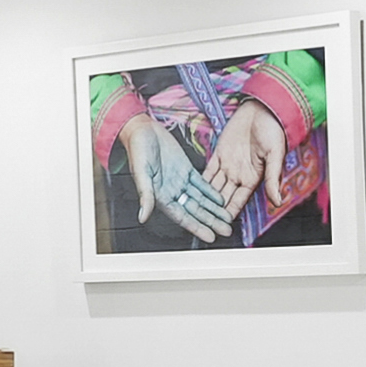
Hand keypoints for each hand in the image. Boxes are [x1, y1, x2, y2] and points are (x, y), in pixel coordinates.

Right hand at [121, 117, 220, 240]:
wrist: (142, 129)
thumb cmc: (137, 149)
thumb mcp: (141, 172)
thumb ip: (144, 195)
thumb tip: (143, 217)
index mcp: (160, 195)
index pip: (182, 217)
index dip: (197, 227)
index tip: (210, 236)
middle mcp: (172, 191)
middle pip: (195, 211)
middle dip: (211, 221)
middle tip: (226, 230)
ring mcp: (179, 181)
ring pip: (200, 199)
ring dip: (214, 209)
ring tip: (227, 218)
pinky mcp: (186, 169)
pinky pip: (201, 184)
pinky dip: (211, 192)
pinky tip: (221, 199)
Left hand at [201, 100, 283, 220]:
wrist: (264, 110)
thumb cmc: (274, 131)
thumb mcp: (275, 156)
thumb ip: (273, 179)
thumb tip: (278, 201)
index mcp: (252, 178)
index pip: (238, 202)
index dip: (229, 213)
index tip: (220, 226)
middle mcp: (238, 175)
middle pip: (223, 197)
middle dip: (212, 210)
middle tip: (200, 223)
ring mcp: (228, 164)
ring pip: (213, 185)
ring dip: (203, 197)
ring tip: (191, 209)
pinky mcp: (219, 153)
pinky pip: (208, 170)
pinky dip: (200, 179)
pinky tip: (190, 188)